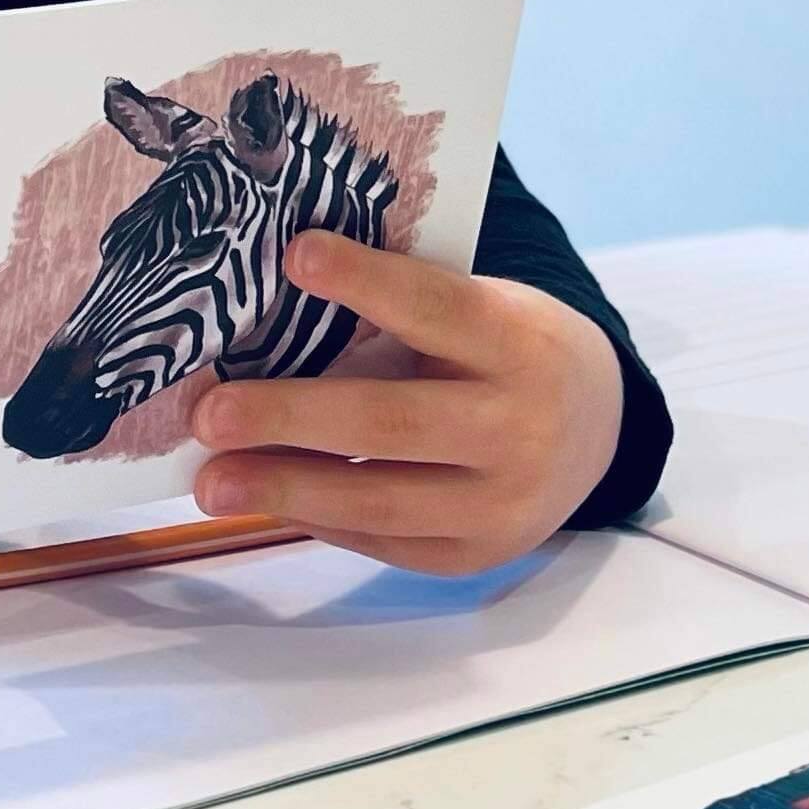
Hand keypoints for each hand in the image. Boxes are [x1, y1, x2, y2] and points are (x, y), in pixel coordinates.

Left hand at [190, 230, 624, 572]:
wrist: (598, 430)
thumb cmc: (509, 350)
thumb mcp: (485, 311)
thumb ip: (407, 313)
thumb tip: (275, 309)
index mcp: (519, 342)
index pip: (437, 307)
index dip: (367, 282)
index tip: (294, 254)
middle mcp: (519, 426)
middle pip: (392, 422)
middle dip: (291, 418)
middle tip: (210, 413)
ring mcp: (501, 502)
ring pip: (379, 500)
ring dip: (284, 489)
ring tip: (210, 480)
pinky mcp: (475, 554)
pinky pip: (383, 541)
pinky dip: (318, 518)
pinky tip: (267, 499)